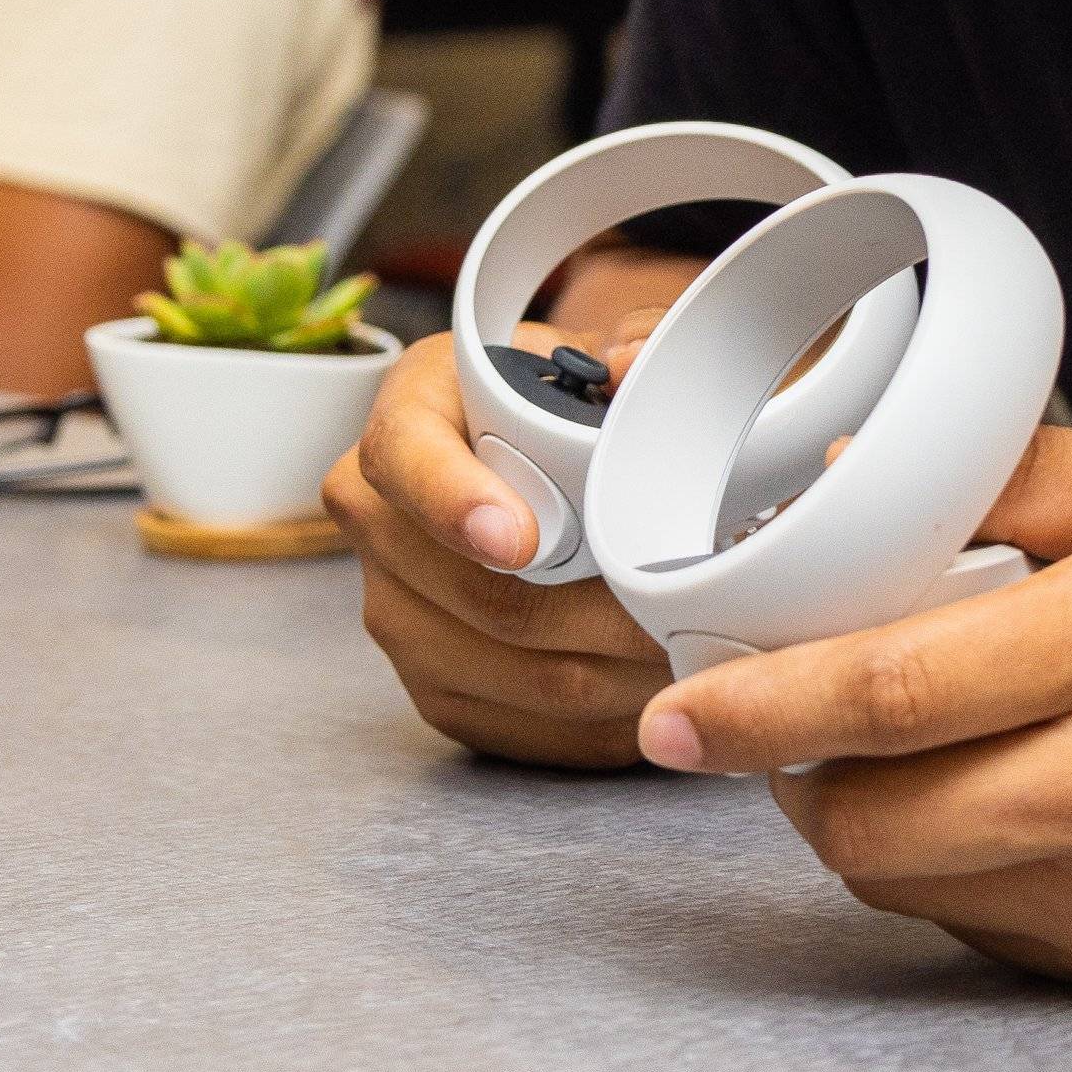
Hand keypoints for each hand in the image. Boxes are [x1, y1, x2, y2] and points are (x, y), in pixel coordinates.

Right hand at [323, 329, 673, 769]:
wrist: (544, 464)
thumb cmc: (571, 406)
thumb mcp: (600, 352)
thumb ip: (633, 343)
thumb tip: (629, 367)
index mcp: (409, 413)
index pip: (404, 460)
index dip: (456, 504)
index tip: (521, 542)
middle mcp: (378, 517)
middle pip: (477, 593)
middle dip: (593, 611)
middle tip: (683, 610)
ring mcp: (396, 610)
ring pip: (512, 670)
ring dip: (612, 672)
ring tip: (693, 651)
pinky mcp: (433, 686)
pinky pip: (520, 728)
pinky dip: (599, 722)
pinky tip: (657, 690)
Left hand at [635, 427, 1071, 992]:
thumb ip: (1013, 477)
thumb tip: (847, 473)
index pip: (891, 691)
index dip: (759, 708)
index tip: (675, 712)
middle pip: (875, 826)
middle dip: (792, 781)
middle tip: (775, 724)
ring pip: (919, 890)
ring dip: (865, 829)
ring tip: (878, 756)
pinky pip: (991, 933)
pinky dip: (958, 876)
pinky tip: (989, 808)